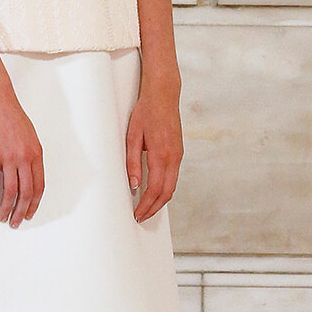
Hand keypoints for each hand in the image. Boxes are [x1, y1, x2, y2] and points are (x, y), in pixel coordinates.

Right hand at [0, 81, 44, 227]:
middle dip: (21, 211)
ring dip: (6, 208)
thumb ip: (30, 154)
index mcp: (36, 154)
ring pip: (10, 191)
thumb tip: (28, 172)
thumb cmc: (11, 115)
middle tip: (16, 222)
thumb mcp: (29, 135)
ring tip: (2, 217)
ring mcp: (8, 157)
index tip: (29, 213)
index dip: (34, 203)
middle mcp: (25, 158)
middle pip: (26, 192)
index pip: (38, 186)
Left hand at [126, 78, 182, 221]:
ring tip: (145, 208)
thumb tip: (134, 185)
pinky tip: (154, 192)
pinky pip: (174, 177)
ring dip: (160, 200)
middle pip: (167, 193)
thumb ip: (133, 163)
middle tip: (140, 217)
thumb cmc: (146, 112)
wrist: (164, 95)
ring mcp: (179, 155)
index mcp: (161, 154)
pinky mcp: (179, 152)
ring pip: (172, 186)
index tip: (137, 214)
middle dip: (154, 208)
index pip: (155, 189)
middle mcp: (174, 157)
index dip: (146, 205)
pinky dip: (165, 189)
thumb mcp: (132, 137)